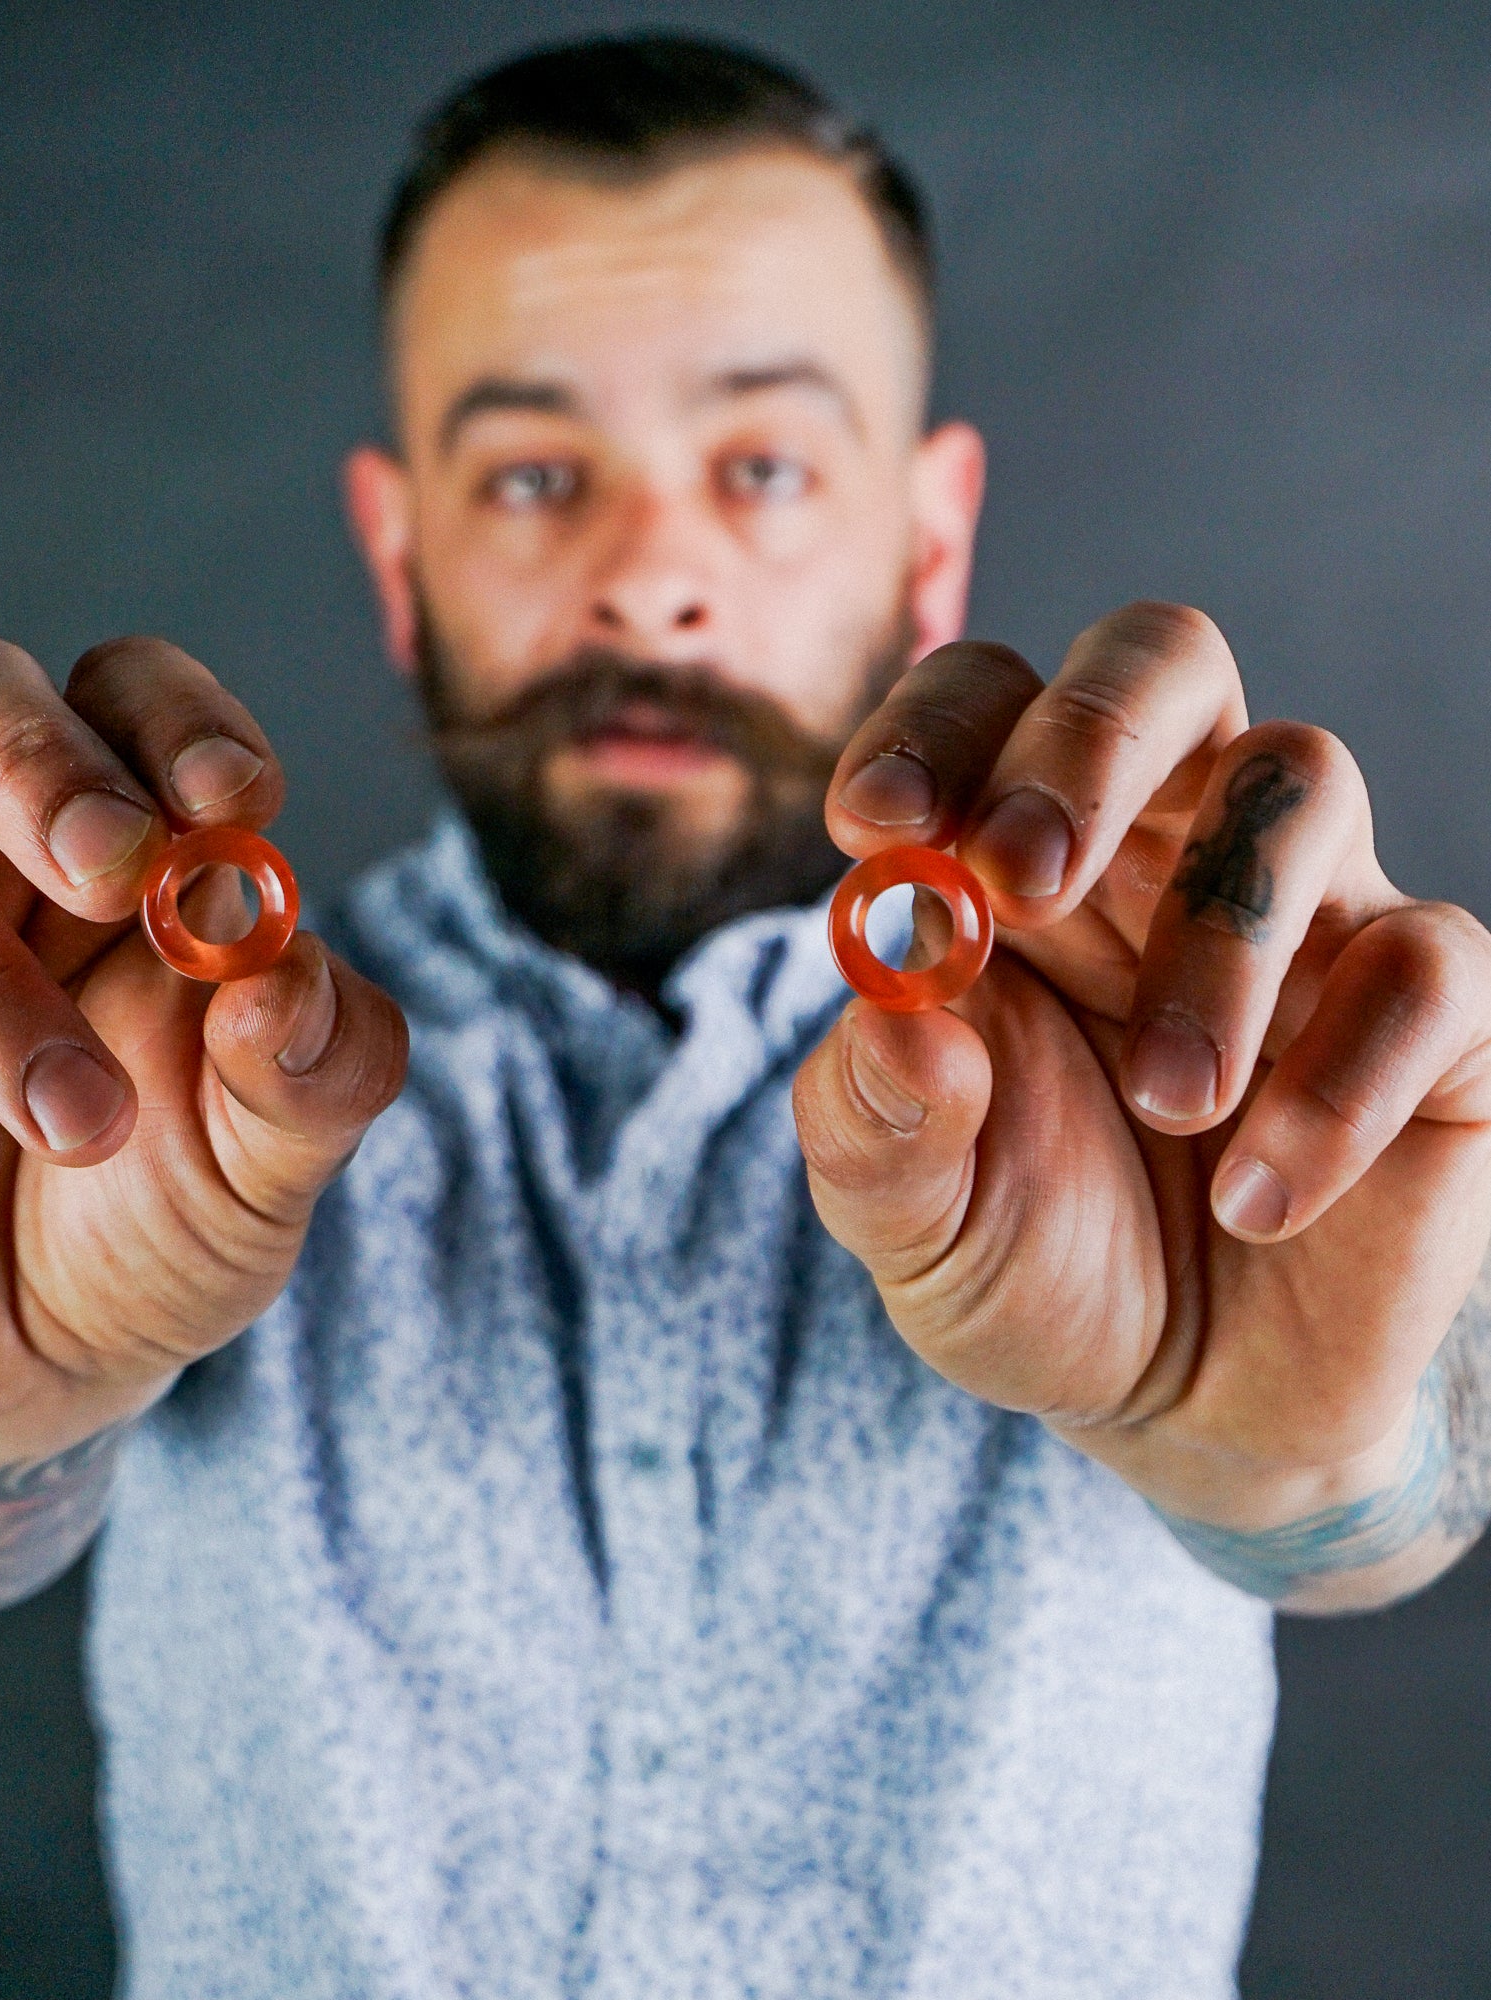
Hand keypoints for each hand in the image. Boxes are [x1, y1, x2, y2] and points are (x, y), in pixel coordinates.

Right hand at [0, 634, 407, 1473]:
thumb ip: (318, 1068)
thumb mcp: (276, 1165)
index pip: (127, 695)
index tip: (231, 806)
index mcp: (130, 850)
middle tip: (113, 871)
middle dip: (38, 761)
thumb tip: (286, 975)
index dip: (175, 719)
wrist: (47, 1368)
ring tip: (79, 1124)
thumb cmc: (167, 1224)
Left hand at [793, 604, 1490, 1603]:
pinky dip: (1338, 1077)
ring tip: (1168, 1101)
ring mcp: (1310, 917)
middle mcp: (1165, 852)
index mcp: (1014, 865)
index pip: (984, 702)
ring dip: (1215, 936)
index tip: (876, 827)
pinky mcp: (1441, 1019)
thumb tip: (898, 1003)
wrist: (1179, 1412)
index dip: (931, 731)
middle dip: (1089, 740)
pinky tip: (1257, 1198)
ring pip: (1301, 783)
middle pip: (1163, 660)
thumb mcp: (910, 1218)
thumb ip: (876, 1118)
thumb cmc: (1031, 1270)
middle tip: (1021, 883)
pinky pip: (1430, 964)